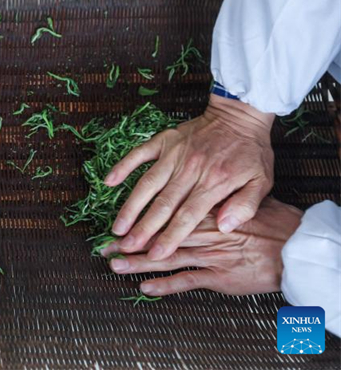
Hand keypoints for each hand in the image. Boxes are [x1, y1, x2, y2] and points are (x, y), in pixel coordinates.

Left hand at [104, 197, 301, 295]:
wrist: (293, 245)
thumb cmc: (268, 221)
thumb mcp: (240, 195)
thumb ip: (211, 195)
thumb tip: (190, 190)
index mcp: (204, 209)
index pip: (163, 213)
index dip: (138, 219)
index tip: (118, 225)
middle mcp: (201, 232)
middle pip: (157, 236)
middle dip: (130, 241)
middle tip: (104, 246)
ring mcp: (209, 255)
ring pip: (166, 258)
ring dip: (138, 262)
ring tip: (114, 264)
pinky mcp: (219, 276)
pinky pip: (187, 280)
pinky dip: (165, 285)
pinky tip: (144, 287)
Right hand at [105, 94, 274, 260]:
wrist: (240, 114)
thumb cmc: (251, 151)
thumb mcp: (261, 181)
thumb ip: (245, 205)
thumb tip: (224, 227)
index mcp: (214, 182)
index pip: (188, 216)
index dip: (170, 237)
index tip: (155, 255)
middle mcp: (190, 169)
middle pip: (162, 204)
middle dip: (143, 229)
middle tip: (128, 248)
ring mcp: (174, 154)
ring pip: (147, 184)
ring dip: (130, 207)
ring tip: (117, 227)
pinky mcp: (164, 140)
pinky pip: (139, 154)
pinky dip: (123, 166)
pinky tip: (109, 182)